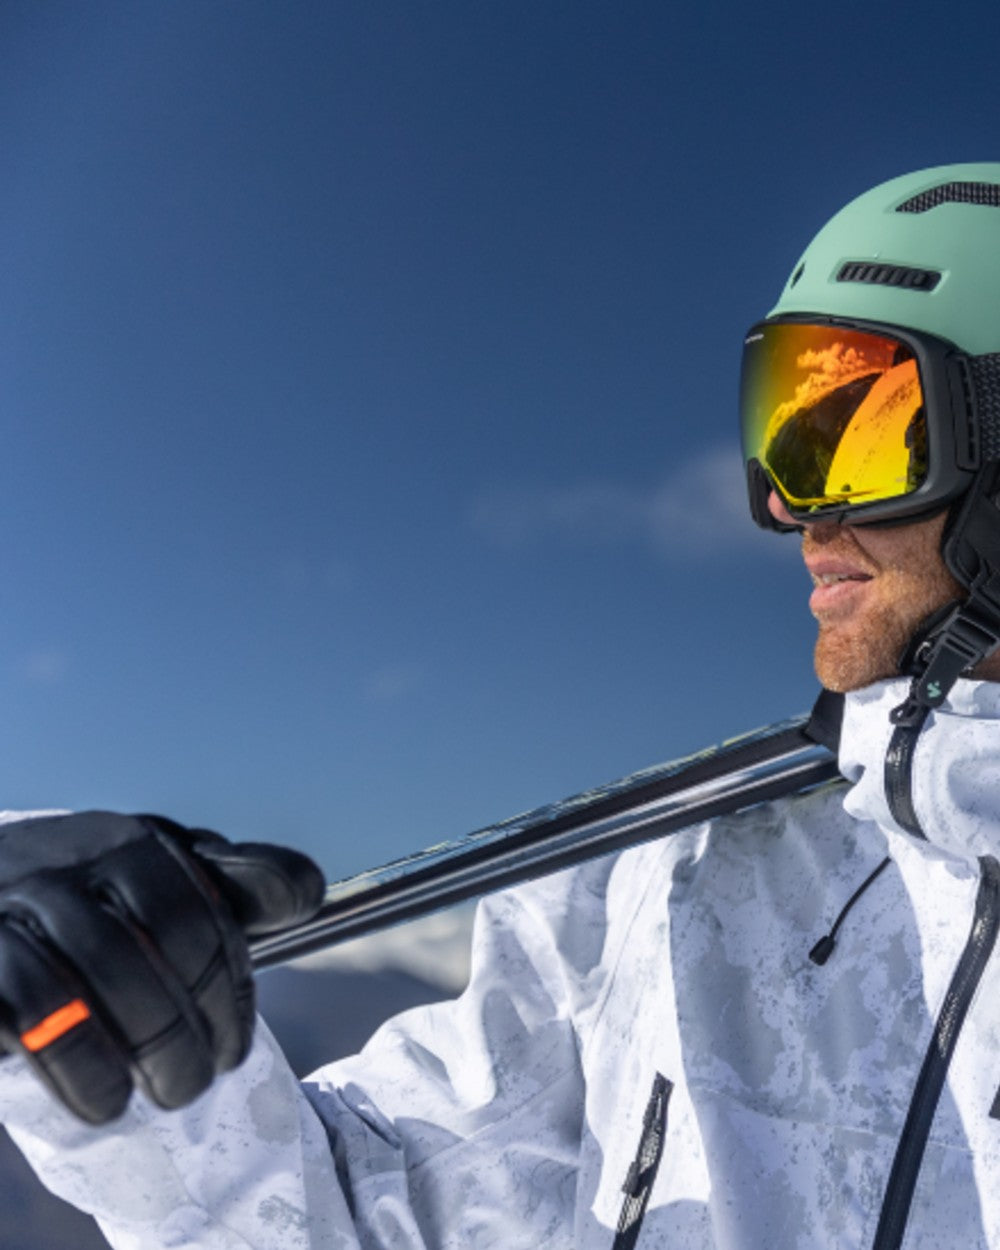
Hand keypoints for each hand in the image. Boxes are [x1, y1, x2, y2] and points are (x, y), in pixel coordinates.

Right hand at [0, 812, 323, 1123]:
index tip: (238, 1043)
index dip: (236, 982)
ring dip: (156, 1049)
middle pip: (178, 934)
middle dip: (207, 1021)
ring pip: (116, 971)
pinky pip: (42, 1008)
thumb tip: (307, 891)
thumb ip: (227, 882)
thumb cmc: (71, 904)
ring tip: (168, 1096)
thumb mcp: (148, 879)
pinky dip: (85, 1068)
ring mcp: (25, 897)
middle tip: (210, 1077)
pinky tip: (103, 1101)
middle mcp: (82, 855)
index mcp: (135, 840)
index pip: (212, 904)